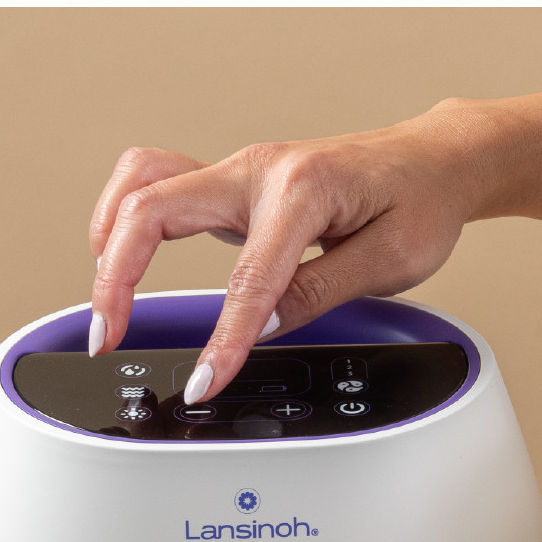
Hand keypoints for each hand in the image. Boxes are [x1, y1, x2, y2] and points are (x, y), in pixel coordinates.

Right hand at [85, 102, 494, 400]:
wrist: (435, 160)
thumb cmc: (421, 201)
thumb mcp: (391, 261)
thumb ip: (320, 292)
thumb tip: (264, 328)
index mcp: (304, 188)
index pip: (248, 278)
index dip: (223, 339)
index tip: (205, 382)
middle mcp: (259, 168)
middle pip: (154, 209)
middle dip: (118, 276)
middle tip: (109, 334)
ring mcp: (240, 171)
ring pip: (143, 184)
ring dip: (110, 238)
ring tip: (106, 299)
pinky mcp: (232, 183)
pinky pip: (158, 185)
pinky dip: (128, 220)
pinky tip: (121, 259)